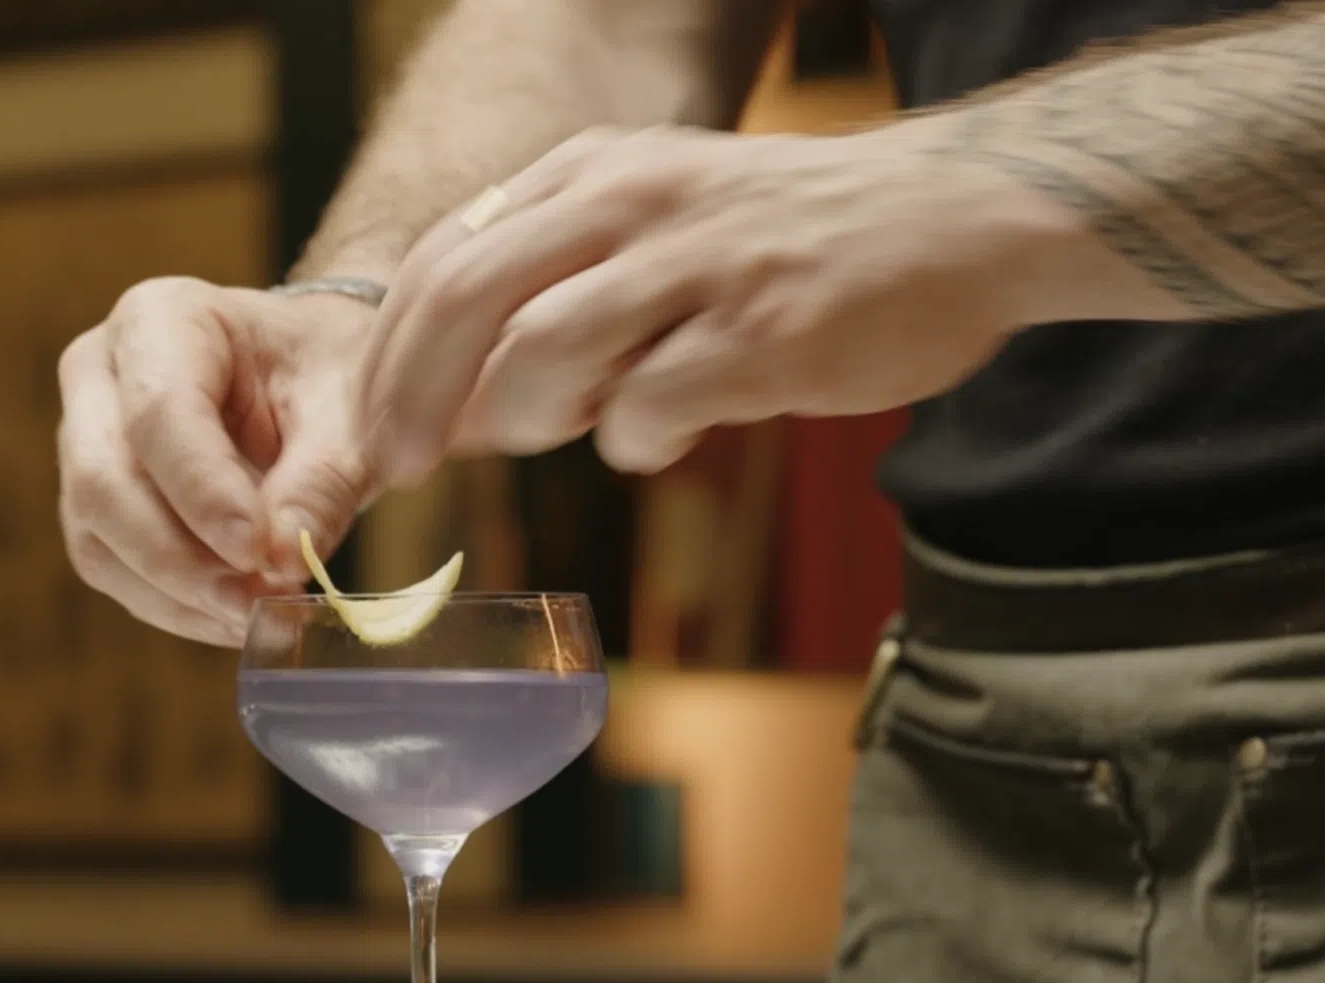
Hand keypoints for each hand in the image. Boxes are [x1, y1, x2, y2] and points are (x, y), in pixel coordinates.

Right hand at [58, 279, 376, 646]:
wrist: (306, 377)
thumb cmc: (324, 376)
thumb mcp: (349, 414)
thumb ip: (322, 481)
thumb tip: (286, 558)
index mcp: (161, 319)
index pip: (159, 413)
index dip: (203, 493)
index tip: (259, 553)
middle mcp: (100, 374)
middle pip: (104, 482)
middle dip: (180, 559)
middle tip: (257, 604)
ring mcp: (84, 441)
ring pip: (98, 537)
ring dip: (177, 594)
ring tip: (257, 616)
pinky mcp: (93, 504)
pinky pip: (112, 569)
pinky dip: (174, 606)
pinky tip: (232, 617)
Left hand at [358, 121, 1105, 481]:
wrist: (950, 218)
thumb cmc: (785, 240)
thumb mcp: (657, 222)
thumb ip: (559, 291)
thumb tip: (461, 400)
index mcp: (593, 172)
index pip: (447, 256)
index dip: (393, 354)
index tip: (374, 430)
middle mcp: (631, 201)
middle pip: (467, 296)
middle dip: (413, 395)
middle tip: (397, 468)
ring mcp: (697, 264)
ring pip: (543, 350)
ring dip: (527, 415)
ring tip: (570, 426)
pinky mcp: (761, 333)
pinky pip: (647, 410)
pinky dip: (634, 442)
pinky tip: (667, 432)